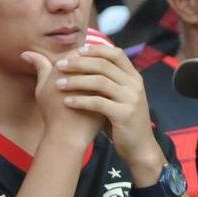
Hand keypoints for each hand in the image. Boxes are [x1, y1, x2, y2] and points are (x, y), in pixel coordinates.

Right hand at [21, 48, 102, 147]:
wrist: (67, 136)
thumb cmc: (52, 112)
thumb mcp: (42, 88)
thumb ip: (39, 67)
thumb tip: (25, 53)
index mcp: (66, 66)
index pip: (79, 52)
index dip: (80, 56)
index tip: (82, 62)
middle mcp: (83, 72)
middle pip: (93, 59)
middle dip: (93, 63)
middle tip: (92, 70)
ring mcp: (97, 83)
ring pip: (104, 70)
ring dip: (102, 73)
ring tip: (99, 81)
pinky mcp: (107, 95)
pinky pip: (111, 83)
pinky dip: (109, 84)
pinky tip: (106, 90)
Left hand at [52, 44, 157, 167]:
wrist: (139, 147)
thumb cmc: (123, 120)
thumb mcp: (119, 96)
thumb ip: (108, 81)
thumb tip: (83, 64)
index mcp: (134, 77)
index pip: (116, 54)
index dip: (96, 50)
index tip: (76, 51)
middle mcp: (134, 84)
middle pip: (104, 65)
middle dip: (79, 63)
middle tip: (59, 65)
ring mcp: (131, 99)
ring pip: (100, 82)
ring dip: (76, 81)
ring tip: (58, 84)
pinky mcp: (124, 114)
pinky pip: (98, 103)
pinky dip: (80, 101)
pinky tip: (66, 102)